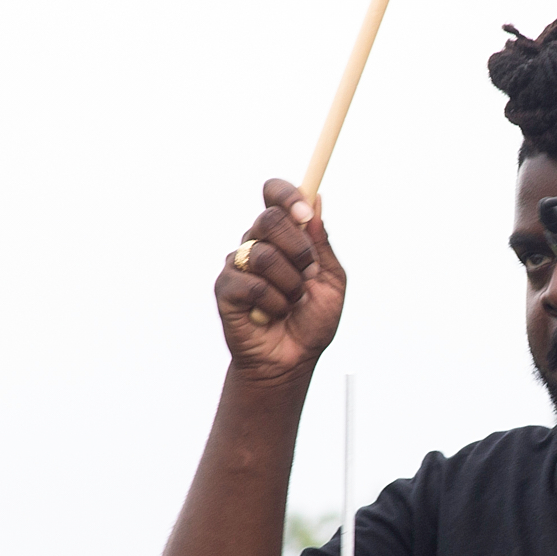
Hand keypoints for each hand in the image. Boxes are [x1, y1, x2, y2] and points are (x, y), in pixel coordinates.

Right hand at [215, 179, 345, 381]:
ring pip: (263, 254)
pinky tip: (271, 316)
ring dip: (289, 285)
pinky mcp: (225, 288)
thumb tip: (316, 200)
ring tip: (291, 304)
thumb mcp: (331, 281)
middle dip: (298, 250)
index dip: (287, 195)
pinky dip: (273, 304)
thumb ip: (322, 244)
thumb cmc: (312, 322)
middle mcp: (257, 243)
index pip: (275, 194)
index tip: (304, 212)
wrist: (292, 361)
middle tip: (308, 275)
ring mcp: (238, 265)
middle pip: (268, 218)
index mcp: (283, 236)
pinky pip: (252, 284)